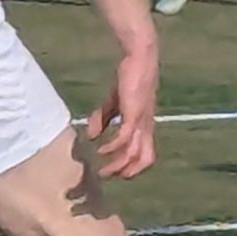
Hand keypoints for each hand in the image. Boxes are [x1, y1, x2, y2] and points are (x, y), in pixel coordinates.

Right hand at [88, 44, 158, 180]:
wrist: (138, 59)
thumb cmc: (129, 79)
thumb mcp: (113, 103)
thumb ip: (103, 118)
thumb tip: (90, 137)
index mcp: (144, 126)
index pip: (146, 155)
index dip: (133, 168)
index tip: (113, 172)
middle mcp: (146, 127)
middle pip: (145, 160)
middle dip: (127, 172)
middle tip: (106, 176)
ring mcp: (142, 121)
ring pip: (135, 152)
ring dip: (117, 165)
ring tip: (101, 171)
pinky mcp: (134, 113)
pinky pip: (126, 137)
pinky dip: (113, 147)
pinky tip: (101, 150)